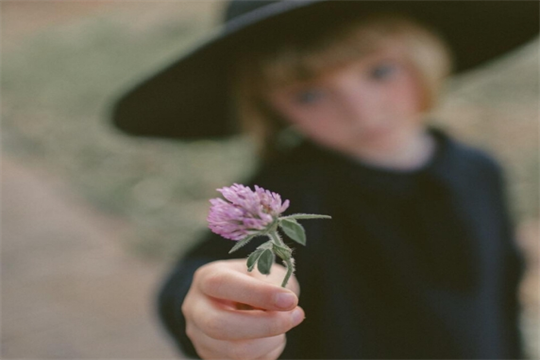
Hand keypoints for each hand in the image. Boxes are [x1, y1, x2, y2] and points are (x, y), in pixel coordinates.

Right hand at [182, 259, 303, 359]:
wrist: (236, 300)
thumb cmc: (253, 282)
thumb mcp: (264, 271)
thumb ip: (273, 283)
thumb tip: (285, 305)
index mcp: (206, 278)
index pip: (223, 284)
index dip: (258, 293)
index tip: (290, 300)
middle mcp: (196, 308)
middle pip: (219, 325)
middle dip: (265, 325)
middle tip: (296, 316)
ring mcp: (200, 337)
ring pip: (235, 351)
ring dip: (270, 341)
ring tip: (284, 324)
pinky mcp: (211, 358)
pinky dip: (267, 352)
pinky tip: (271, 337)